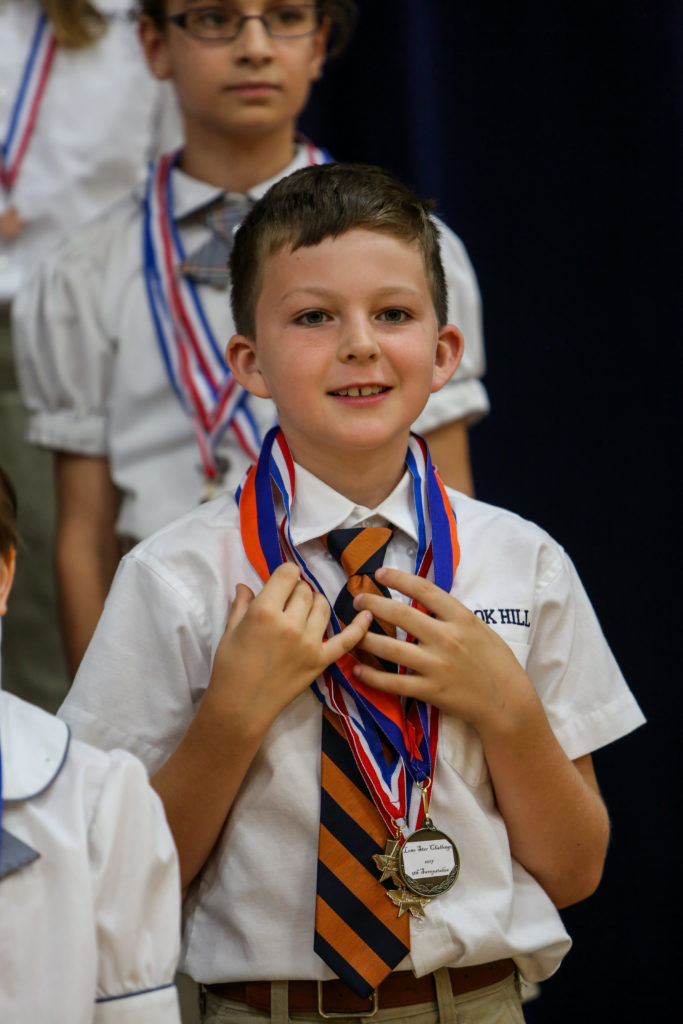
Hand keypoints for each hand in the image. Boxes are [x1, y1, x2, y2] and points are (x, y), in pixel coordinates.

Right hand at [206, 563, 371, 738]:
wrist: (240, 707)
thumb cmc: (229, 668)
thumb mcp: (230, 631)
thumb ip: (241, 604)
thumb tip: (245, 584)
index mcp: (264, 611)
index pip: (288, 574)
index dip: (285, 575)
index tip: (280, 583)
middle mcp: (290, 623)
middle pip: (305, 590)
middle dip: (296, 590)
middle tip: (286, 602)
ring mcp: (309, 642)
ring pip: (322, 606)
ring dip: (315, 602)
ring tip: (305, 609)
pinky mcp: (321, 660)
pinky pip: (347, 639)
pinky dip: (359, 626)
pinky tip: (367, 614)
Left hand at [352, 567, 534, 735]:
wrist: (506, 701)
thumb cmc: (496, 661)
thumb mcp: (479, 628)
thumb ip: (452, 615)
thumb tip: (424, 600)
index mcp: (460, 618)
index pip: (424, 590)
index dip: (398, 578)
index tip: (379, 574)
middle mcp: (446, 638)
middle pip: (401, 615)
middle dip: (373, 604)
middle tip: (357, 600)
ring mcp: (437, 665)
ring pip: (391, 648)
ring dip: (365, 639)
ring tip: (351, 633)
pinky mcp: (430, 691)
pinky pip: (394, 682)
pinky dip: (372, 676)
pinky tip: (357, 670)